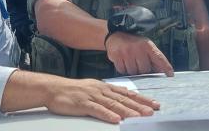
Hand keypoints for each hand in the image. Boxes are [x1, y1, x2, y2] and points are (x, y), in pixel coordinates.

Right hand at [44, 77, 159, 122]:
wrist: (54, 88)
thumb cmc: (73, 91)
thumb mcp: (93, 89)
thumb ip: (108, 94)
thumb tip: (124, 97)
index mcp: (105, 87)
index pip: (127, 93)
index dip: (142, 99)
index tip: (154, 104)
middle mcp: (101, 90)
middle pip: (124, 99)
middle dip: (139, 106)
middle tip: (152, 111)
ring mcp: (93, 97)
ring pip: (114, 104)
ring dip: (128, 111)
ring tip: (140, 116)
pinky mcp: (83, 104)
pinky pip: (97, 110)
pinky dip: (108, 115)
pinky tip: (116, 120)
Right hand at [105, 32, 173, 76]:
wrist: (116, 36)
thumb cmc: (134, 44)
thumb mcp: (146, 47)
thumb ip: (154, 58)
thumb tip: (163, 72)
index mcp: (147, 45)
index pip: (159, 58)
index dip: (165, 67)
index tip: (170, 75)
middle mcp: (138, 48)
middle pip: (145, 70)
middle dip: (143, 70)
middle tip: (139, 64)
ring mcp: (127, 52)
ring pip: (133, 72)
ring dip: (132, 71)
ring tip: (130, 62)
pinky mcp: (116, 56)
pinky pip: (122, 71)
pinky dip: (123, 70)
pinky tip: (123, 62)